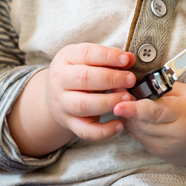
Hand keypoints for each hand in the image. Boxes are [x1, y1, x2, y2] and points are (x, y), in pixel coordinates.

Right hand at [8, 44, 135, 156]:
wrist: (54, 95)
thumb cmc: (77, 72)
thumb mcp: (88, 59)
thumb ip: (109, 57)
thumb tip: (130, 58)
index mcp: (66, 58)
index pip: (86, 54)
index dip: (107, 56)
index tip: (126, 60)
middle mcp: (60, 80)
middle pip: (83, 78)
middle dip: (110, 79)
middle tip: (131, 80)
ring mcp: (62, 103)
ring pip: (83, 105)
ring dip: (108, 102)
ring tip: (127, 98)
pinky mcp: (69, 122)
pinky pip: (85, 130)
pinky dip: (103, 131)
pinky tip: (119, 125)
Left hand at [113, 82, 185, 173]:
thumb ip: (164, 89)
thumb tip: (139, 84)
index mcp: (184, 115)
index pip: (155, 112)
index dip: (134, 109)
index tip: (119, 105)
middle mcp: (175, 135)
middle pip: (141, 123)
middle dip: (127, 109)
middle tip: (122, 95)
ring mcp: (168, 149)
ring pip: (138, 132)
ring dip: (131, 119)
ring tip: (132, 105)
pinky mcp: (164, 156)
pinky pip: (142, 140)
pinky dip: (139, 128)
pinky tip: (143, 119)